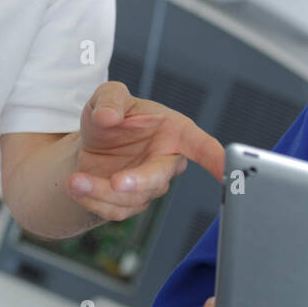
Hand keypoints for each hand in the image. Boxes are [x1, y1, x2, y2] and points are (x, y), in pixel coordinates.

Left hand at [68, 81, 225, 221]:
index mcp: (174, 131)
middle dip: (139, 182)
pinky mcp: (132, 203)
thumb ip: (110, 99)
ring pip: (134, 198)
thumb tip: (109, 116)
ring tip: (76, 180)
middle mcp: (167, 160)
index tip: (231, 173)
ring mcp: (151, 185)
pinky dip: (93, 201)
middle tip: (117, 181)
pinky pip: (117, 210)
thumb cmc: (110, 116)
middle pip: (161, 177)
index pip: (201, 145)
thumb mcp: (108, 96)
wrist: (88, 145)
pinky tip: (78, 186)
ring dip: (102, 191)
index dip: (217, 160)